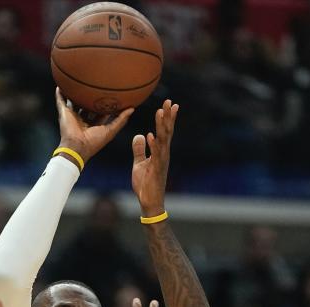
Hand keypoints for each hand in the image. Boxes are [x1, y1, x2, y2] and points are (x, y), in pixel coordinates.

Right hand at [55, 88, 132, 164]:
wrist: (77, 147)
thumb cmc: (94, 142)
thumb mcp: (111, 130)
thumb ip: (121, 120)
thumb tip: (132, 109)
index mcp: (94, 124)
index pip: (101, 112)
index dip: (106, 104)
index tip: (112, 95)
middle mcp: (83, 119)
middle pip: (88, 106)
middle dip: (92, 97)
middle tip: (97, 85)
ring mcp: (73, 116)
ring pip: (74, 102)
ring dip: (75, 94)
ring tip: (78, 82)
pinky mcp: (64, 113)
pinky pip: (60, 101)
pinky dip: (59, 94)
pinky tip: (60, 86)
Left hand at [131, 99, 177, 215]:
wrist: (149, 201)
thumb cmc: (146, 184)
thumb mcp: (139, 164)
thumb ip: (139, 150)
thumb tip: (139, 135)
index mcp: (160, 152)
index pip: (164, 131)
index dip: (167, 117)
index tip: (170, 104)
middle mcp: (163, 154)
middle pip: (166, 132)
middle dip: (168, 116)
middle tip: (169, 101)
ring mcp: (161, 161)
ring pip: (162, 140)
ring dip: (161, 126)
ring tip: (161, 112)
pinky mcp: (156, 169)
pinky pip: (155, 155)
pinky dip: (153, 145)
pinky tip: (151, 134)